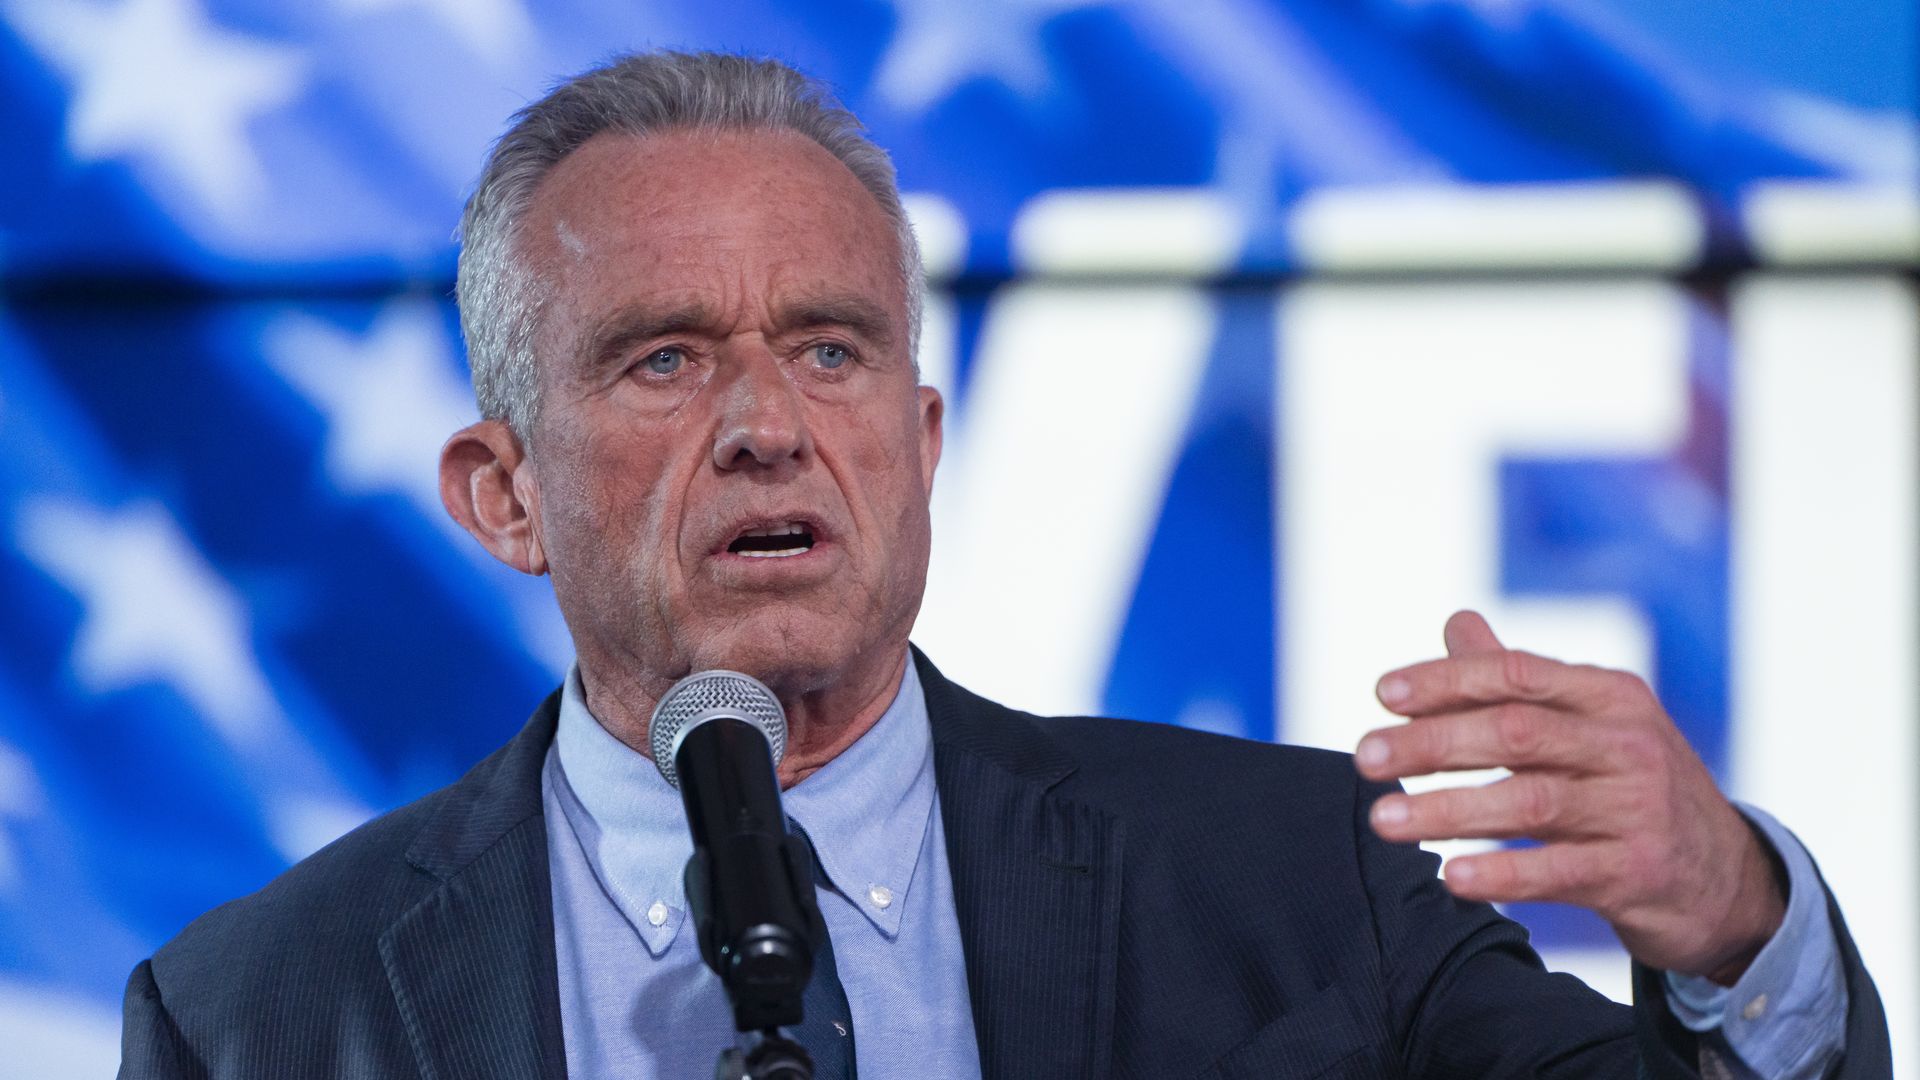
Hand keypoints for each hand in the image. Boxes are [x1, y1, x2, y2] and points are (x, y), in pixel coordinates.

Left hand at [1356, 610, 1784, 983]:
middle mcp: (1628, 744)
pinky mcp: (1638, 873)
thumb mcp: (1592, 725)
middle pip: (1514, 732)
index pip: (1517, 674)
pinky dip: (1501, 873)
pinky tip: (1450, 877)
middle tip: (1364, 758)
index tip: (1382, 694)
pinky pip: (1559, 871)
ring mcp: (1637, 809)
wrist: (1727, 880)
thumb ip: (1519, 680)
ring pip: (1529, 801)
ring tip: (1383, 820)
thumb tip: (1455, 622)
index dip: (1447, 681)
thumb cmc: (1632, 787)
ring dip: (1447, 810)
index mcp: (1611, 696)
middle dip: (1431, 743)